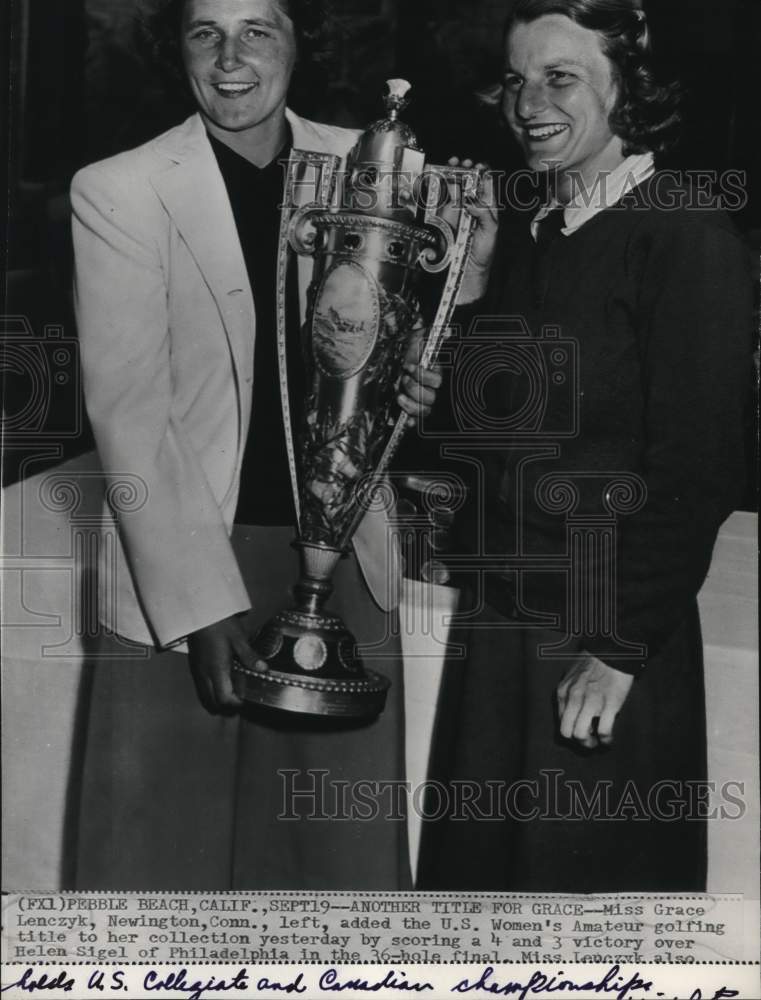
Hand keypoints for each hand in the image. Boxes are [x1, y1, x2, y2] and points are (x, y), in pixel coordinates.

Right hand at [187, 611, 256, 713]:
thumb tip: (263, 669)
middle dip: (226, 706)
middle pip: (212, 703)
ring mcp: (197, 671)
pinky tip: (222, 681)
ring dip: (217, 700)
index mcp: (216, 669)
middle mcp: (204, 674)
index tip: (246, 699)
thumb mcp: (238, 638)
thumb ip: (250, 656)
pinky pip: (201, 687)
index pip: (223, 698)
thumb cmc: (220, 623)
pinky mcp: (194, 666)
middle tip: (240, 700)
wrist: (200, 612)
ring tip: (232, 692)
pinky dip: (211, 692)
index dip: (235, 704)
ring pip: (204, 697)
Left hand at [397, 320, 441, 425]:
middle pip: (430, 398)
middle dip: (414, 388)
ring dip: (411, 403)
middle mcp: (430, 390)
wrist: (390, 364)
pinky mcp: (412, 413)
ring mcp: (422, 402)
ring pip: (424, 410)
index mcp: (435, 374)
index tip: (409, 366)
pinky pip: (415, 422)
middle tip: (404, 379)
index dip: (423, 375)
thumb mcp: (417, 339)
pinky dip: (410, 419)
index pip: (437, 381)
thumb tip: (449, 331)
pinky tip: (403, 416)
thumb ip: (431, 334)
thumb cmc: (406, 353)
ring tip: (399, 395)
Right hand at [447, 157, 498, 303]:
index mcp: (487, 208)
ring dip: (452, 174)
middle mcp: (471, 207)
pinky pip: (441, 201)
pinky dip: (439, 188)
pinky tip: (440, 178)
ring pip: (454, 187)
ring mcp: (457, 212)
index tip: (479, 165)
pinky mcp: (444, 219)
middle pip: (468, 182)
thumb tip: (473, 200)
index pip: (486, 184)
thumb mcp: (490, 232)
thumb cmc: (482, 254)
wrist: (466, 272)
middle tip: (463, 163)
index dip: (483, 172)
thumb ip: (485, 214)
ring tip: (452, 165)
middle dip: (466, 169)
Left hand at [556, 652, 633, 748]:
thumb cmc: (593, 663)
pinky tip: (609, 739)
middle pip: (567, 732)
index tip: (581, 731)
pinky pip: (603, 731)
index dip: (571, 731)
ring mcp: (591, 702)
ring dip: (590, 743)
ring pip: (581, 735)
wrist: (613, 651)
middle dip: (578, 741)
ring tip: (598, 741)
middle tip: (588, 741)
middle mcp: (573, 698)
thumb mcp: (572, 677)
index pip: (560, 722)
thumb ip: (569, 694)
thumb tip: (573, 713)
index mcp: (563, 692)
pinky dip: (606, 740)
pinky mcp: (609, 704)